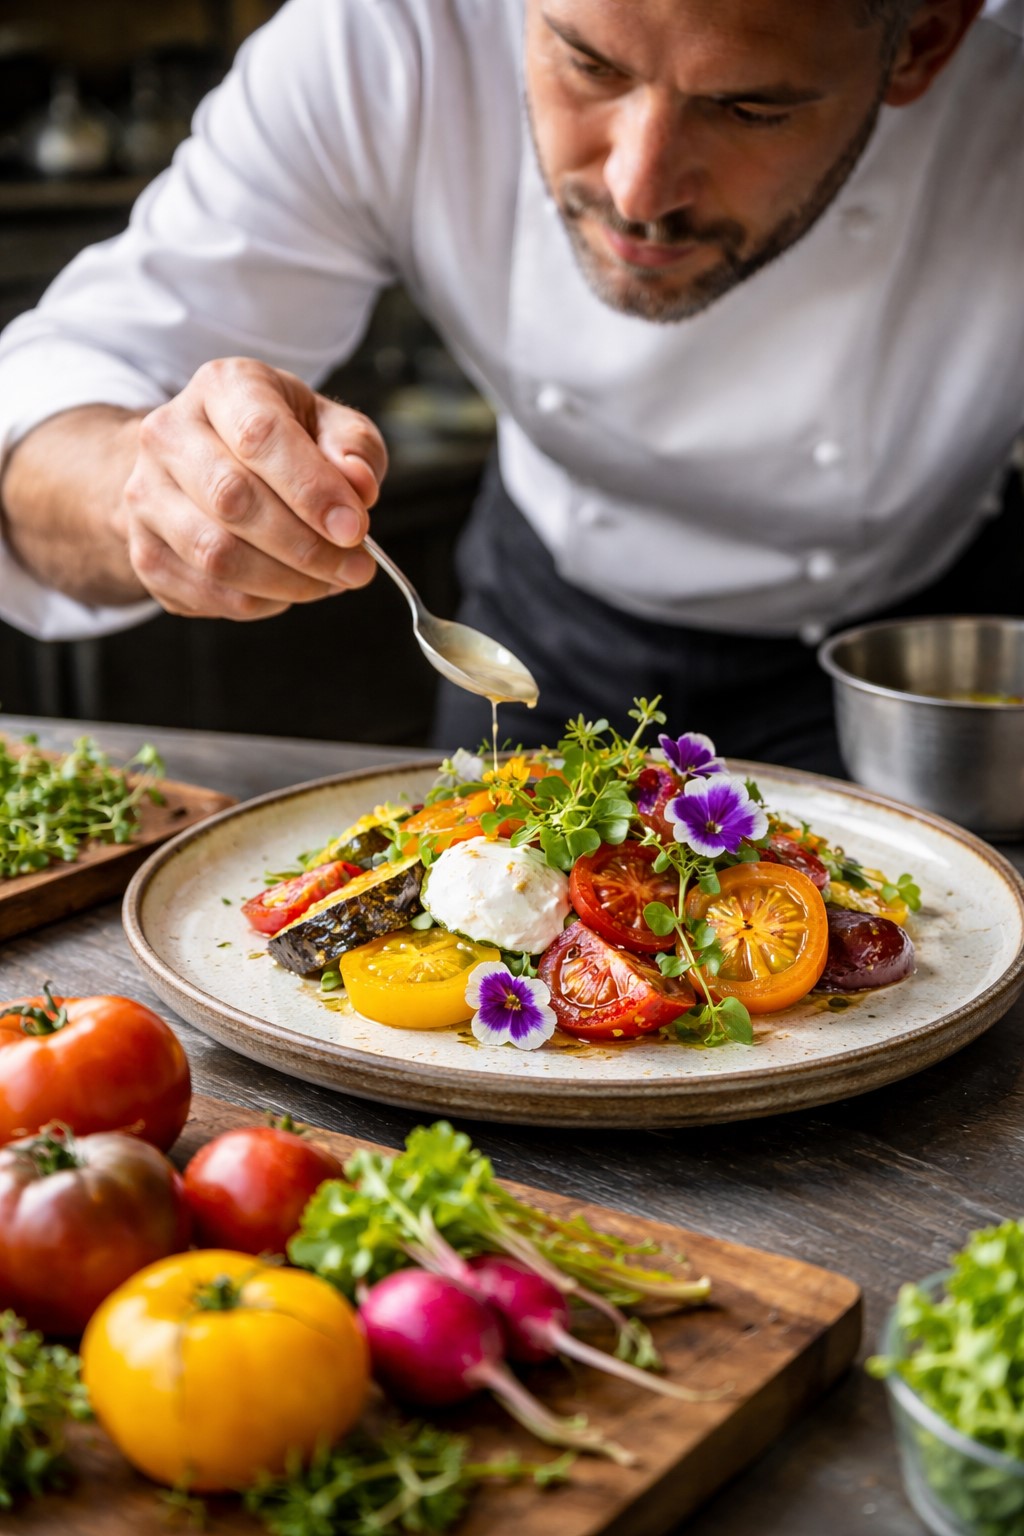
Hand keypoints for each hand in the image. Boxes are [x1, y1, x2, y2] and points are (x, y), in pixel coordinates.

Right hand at [119, 358, 386, 618]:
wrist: (201, 462)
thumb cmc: (277, 442)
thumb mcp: (326, 424)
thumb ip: (353, 447)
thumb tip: (358, 485)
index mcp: (221, 387)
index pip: (260, 437)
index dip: (311, 490)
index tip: (355, 529)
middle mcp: (168, 435)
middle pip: (233, 501)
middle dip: (306, 547)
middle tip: (356, 567)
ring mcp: (146, 497)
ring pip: (216, 555)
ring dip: (286, 582)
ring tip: (329, 581)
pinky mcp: (144, 552)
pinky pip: (206, 593)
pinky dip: (259, 602)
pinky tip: (288, 590)